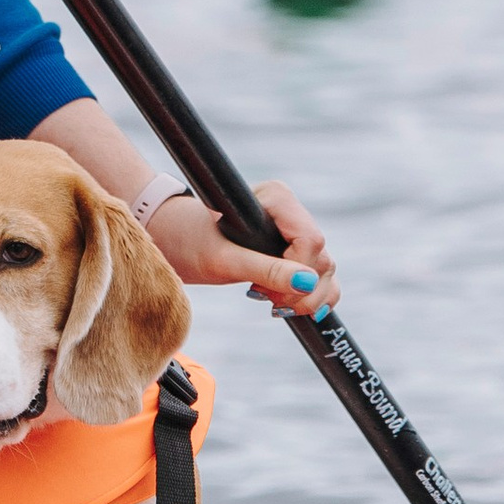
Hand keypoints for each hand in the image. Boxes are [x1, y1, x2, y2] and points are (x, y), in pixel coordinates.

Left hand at [152, 177, 335, 318]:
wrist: (177, 242)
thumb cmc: (192, 242)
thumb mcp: (224, 260)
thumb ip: (265, 270)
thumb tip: (307, 282)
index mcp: (276, 198)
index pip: (311, 240)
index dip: (295, 271)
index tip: (262, 288)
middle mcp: (291, 211)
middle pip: (322, 259)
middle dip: (300, 290)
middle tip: (265, 300)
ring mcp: (296, 232)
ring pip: (326, 271)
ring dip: (306, 298)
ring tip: (272, 304)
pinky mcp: (295, 251)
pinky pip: (322, 279)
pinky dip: (312, 298)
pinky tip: (286, 305)